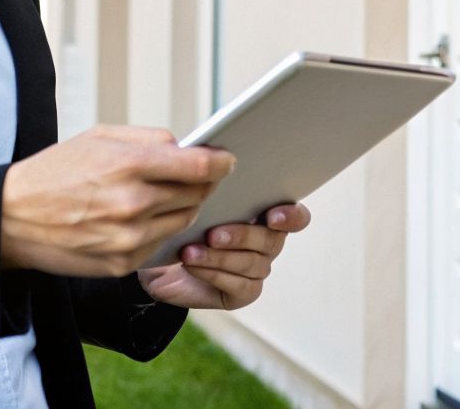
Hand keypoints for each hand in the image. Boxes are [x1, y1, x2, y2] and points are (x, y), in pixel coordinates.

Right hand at [0, 125, 234, 276]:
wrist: (10, 218)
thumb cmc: (54, 172)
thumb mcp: (99, 137)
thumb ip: (150, 140)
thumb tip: (188, 148)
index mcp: (129, 166)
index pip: (199, 167)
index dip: (221, 162)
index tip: (226, 160)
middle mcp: (134, 204)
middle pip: (197, 195)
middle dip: (202, 184)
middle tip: (195, 176)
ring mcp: (129, 238)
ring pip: (184, 221)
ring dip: (183, 207)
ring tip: (165, 196)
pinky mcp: (122, 264)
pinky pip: (161, 245)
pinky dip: (160, 231)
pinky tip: (144, 219)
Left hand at [136, 203, 311, 310]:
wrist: (163, 260)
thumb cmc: (186, 225)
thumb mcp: (199, 203)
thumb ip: (218, 190)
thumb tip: (218, 166)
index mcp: (266, 215)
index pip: (297, 217)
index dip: (291, 216)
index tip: (271, 217)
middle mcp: (268, 243)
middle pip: (272, 241)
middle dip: (242, 236)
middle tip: (212, 234)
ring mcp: (258, 269)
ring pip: (252, 263)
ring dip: (219, 257)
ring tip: (190, 252)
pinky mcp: (245, 292)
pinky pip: (238, 284)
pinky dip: (213, 273)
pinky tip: (192, 265)